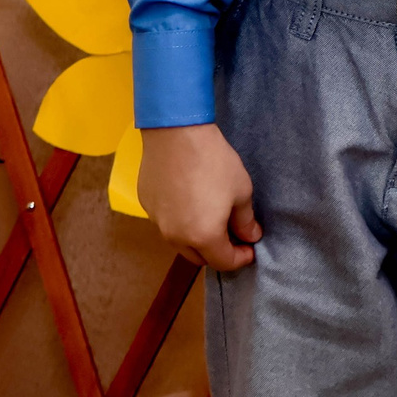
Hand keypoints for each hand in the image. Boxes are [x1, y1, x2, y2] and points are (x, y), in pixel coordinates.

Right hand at [138, 123, 262, 270]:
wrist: (177, 133)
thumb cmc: (214, 161)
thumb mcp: (241, 190)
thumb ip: (245, 220)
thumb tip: (250, 236)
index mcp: (204, 237)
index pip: (223, 262)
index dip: (240, 258)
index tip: (249, 248)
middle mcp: (177, 237)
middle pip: (199, 257)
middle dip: (218, 252)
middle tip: (232, 235)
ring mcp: (157, 222)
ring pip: (180, 242)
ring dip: (197, 239)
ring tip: (210, 218)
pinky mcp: (147, 205)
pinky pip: (166, 222)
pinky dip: (180, 220)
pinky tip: (189, 199)